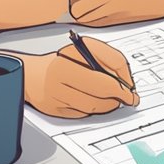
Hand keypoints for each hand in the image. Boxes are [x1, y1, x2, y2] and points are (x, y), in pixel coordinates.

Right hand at [18, 36, 138, 117]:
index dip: (124, 82)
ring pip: (94, 106)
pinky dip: (92, 109)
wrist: (30, 74)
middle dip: (119, 96)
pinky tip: (92, 101)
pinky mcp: (54, 111)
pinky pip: (82, 114)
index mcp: (69, 58)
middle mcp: (59, 78)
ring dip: (108, 104)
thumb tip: (127, 81)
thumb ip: (109, 60)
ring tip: (112, 99)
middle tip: (127, 97)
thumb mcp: (85, 50)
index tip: (132, 88)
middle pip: (102, 91)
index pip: (108, 72)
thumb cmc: (62, 61)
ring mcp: (55, 96)